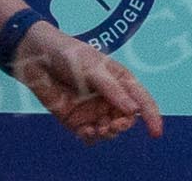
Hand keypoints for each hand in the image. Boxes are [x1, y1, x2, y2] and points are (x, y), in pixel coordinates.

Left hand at [12, 21, 163, 144]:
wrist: (36, 57)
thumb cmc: (68, 54)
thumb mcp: (92, 67)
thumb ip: (111, 89)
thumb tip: (133, 110)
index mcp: (119, 80)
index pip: (141, 100)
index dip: (151, 116)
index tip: (155, 132)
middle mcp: (109, 97)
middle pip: (126, 119)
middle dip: (124, 125)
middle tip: (114, 124)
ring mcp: (93, 110)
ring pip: (110, 130)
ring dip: (108, 133)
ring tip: (98, 128)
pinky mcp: (76, 120)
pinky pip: (90, 136)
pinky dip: (92, 138)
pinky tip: (86, 132)